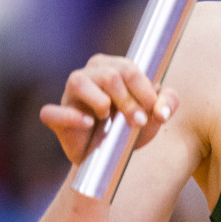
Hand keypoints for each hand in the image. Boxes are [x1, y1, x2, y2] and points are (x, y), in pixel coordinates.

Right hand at [40, 54, 178, 165]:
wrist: (111, 155)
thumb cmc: (132, 125)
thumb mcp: (157, 113)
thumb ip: (168, 102)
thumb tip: (161, 111)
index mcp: (113, 66)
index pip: (129, 69)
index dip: (144, 91)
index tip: (154, 111)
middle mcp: (89, 74)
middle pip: (109, 76)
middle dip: (128, 101)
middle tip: (138, 121)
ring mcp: (69, 94)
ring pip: (78, 82)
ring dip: (101, 102)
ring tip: (109, 117)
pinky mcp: (56, 117)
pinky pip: (52, 111)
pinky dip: (70, 117)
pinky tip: (88, 123)